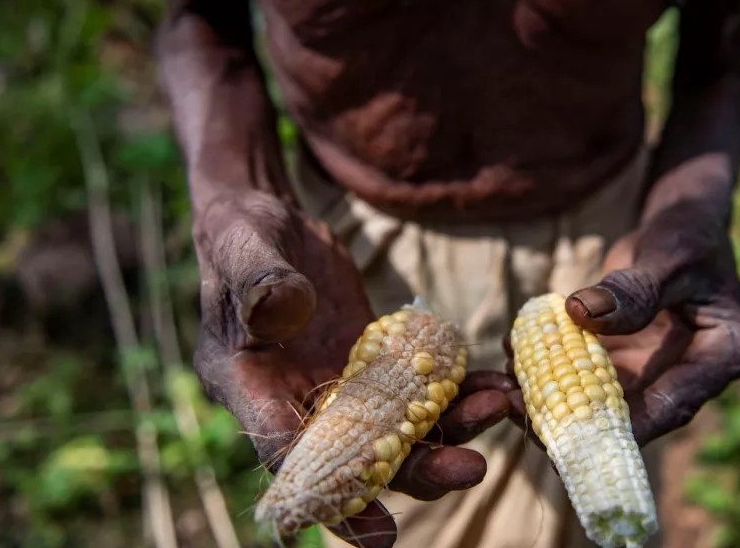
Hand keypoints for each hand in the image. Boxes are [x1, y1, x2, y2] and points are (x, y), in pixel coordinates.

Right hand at [191, 190, 513, 546]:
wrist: (266, 222)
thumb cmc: (239, 233)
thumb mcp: (242, 245)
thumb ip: (259, 280)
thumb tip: (283, 308)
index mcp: (248, 386)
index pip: (287, 455)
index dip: (333, 497)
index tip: (380, 531)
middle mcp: (296, 400)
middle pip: (357, 456)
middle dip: (416, 470)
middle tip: (474, 469)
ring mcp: (339, 387)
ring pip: (397, 428)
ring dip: (450, 427)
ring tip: (501, 407)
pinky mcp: (372, 365)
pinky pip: (416, 387)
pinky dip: (458, 387)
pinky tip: (500, 381)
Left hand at [504, 205, 739, 447]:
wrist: (681, 220)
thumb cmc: (687, 231)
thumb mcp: (667, 255)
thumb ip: (634, 289)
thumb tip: (580, 312)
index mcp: (729, 354)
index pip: (673, 405)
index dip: (619, 426)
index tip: (566, 430)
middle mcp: (696, 375)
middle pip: (634, 414)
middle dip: (573, 417)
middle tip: (516, 409)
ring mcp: (659, 373)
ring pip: (603, 401)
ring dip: (553, 398)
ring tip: (503, 387)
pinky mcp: (629, 364)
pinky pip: (588, 377)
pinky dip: (551, 371)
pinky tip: (510, 364)